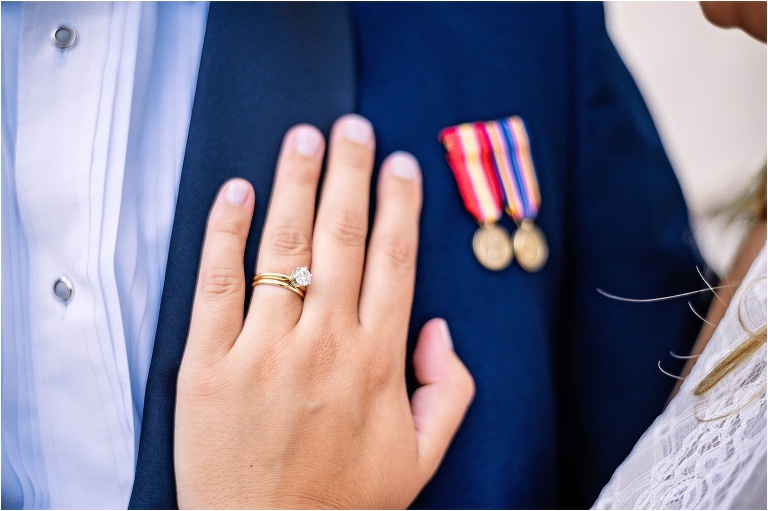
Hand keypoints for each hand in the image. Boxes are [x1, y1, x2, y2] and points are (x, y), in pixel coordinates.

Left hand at [174, 115, 474, 508]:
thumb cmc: (343, 502)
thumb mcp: (421, 456)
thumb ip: (448, 389)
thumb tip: (433, 327)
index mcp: (377, 363)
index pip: (395, 261)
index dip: (400, 205)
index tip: (401, 165)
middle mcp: (324, 345)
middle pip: (343, 237)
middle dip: (350, 173)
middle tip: (352, 129)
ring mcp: (263, 352)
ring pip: (284, 247)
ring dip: (295, 183)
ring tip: (303, 138)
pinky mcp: (208, 366)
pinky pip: (216, 285)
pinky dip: (225, 233)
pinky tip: (237, 192)